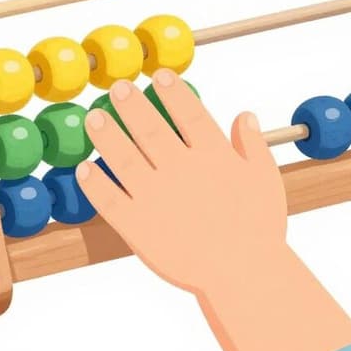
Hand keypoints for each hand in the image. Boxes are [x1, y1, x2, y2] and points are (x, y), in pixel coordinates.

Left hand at [76, 70, 350, 350]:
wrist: (244, 277)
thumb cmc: (259, 228)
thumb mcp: (265, 181)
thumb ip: (252, 146)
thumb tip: (244, 114)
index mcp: (214, 157)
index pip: (189, 114)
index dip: (173, 92)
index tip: (159, 74)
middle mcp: (183, 171)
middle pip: (151, 129)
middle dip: (132, 105)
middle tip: (118, 86)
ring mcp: (158, 199)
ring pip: (125, 159)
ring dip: (107, 136)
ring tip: (93, 117)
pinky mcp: (140, 228)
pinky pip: (112, 202)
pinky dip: (96, 186)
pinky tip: (85, 169)